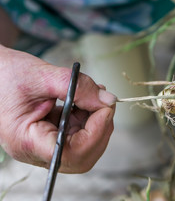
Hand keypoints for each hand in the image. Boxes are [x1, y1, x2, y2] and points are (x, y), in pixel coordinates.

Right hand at [0, 45, 116, 172]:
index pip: (70, 154)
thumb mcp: (43, 75)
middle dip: (101, 128)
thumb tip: (108, 100)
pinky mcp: (52, 135)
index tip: (105, 107)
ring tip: (93, 95)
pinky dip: (89, 117)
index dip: (95, 134)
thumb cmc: (7, 75)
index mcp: (26, 141)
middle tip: (104, 101)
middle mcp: (36, 150)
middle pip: (82, 156)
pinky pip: (79, 134)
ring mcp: (45, 144)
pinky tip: (87, 98)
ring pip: (85, 146)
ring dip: (97, 121)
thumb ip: (78, 87)